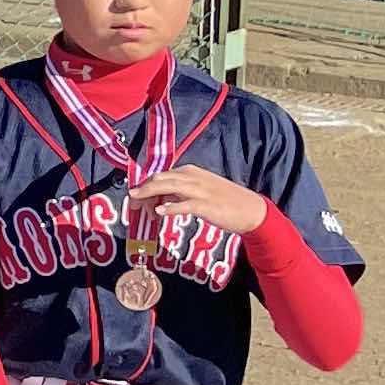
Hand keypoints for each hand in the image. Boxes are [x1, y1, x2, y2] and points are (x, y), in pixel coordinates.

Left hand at [130, 164, 270, 237]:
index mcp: (190, 172)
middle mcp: (193, 177)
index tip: (136, 198)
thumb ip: (180, 192)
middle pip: (159, 179)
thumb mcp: (199, 190)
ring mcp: (200, 190)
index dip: (145, 186)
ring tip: (138, 205)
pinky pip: (184, 204)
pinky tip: (160, 212)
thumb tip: (160, 200)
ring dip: (150, 196)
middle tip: (132, 203)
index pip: (160, 175)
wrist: (251, 210)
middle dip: (143, 190)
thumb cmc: (225, 201)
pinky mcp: (206, 205)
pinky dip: (170, 207)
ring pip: (168, 187)